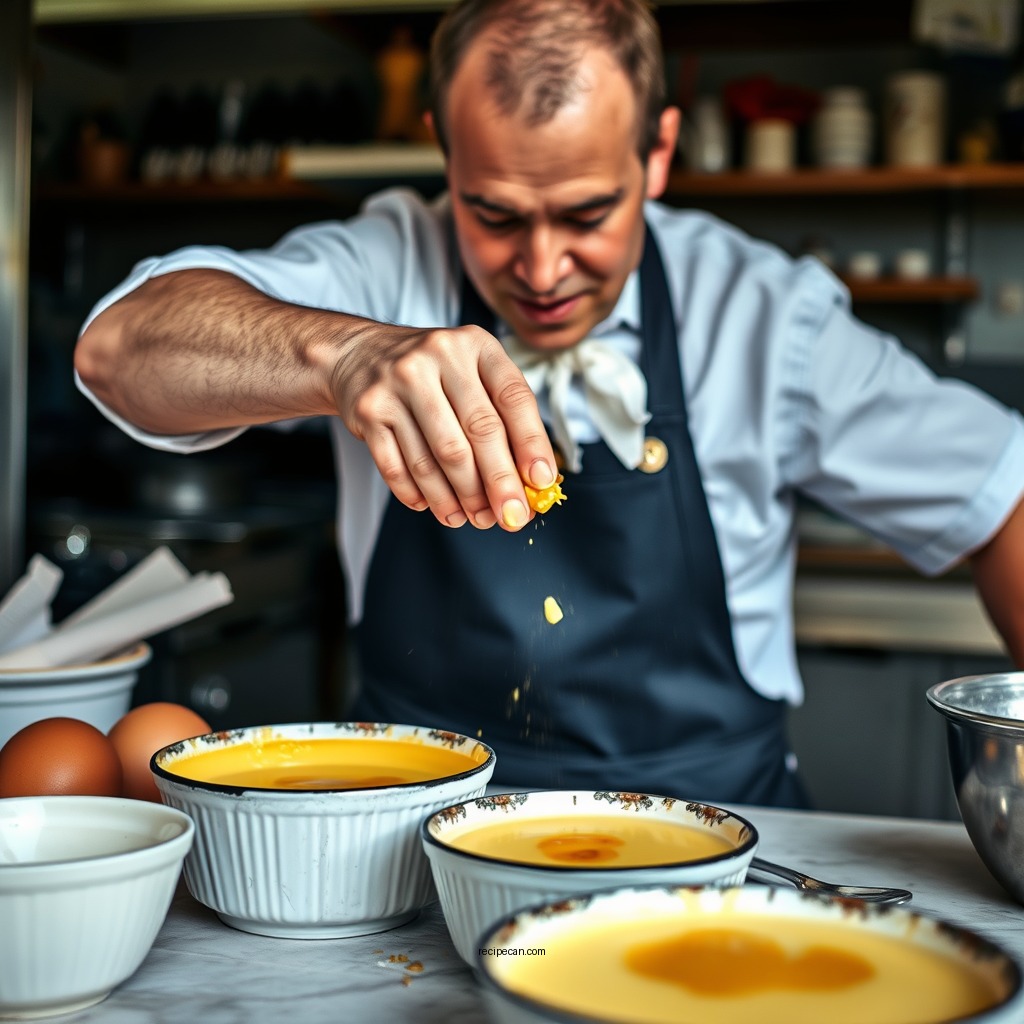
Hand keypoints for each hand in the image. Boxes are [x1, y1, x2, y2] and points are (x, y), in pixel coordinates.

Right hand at [331, 320, 557, 529]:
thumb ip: (504, 418)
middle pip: (478, 432)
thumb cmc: (434, 374)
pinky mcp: (369, 411)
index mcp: (476, 345)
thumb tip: (531, 483)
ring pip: (437, 457)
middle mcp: (437, 356)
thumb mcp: (474, 375)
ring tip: (473, 518)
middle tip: (511, 517)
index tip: (541, 482)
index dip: (532, 444)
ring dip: (459, 498)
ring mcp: (398, 382)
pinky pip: (398, 467)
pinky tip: (435, 507)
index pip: (513, 398)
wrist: (361, 355)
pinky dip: (419, 495)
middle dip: (499, 483)